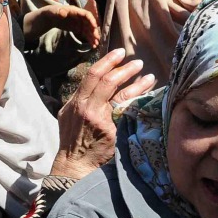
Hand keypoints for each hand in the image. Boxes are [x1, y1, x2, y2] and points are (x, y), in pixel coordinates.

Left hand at [25, 3, 100, 47]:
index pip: (85, 14)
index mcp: (72, 10)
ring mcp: (75, 22)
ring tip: (95, 45)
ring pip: (87, 29)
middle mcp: (75, 15)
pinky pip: (83, 32)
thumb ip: (56, 12)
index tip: (94, 29)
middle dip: (93, 31)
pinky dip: (87, 38)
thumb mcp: (48, 13)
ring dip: (92, 36)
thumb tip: (64, 12)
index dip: (91, 21)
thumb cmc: (43, 15)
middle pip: (88, 22)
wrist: (38, 22)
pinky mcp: (73, 28)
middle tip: (96, 41)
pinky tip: (90, 44)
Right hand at [52, 49, 156, 179]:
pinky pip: (130, 114)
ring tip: (150, 77)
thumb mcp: (67, 115)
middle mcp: (88, 109)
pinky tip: (150, 99)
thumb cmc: (71, 140)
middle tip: (138, 63)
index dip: (108, 61)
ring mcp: (102, 121)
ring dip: (139, 84)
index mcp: (77, 102)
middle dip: (125, 69)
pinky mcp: (114, 132)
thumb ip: (79, 99)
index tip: (120, 52)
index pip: (93, 75)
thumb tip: (92, 82)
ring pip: (123, 96)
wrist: (74, 165)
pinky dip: (141, 104)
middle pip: (109, 82)